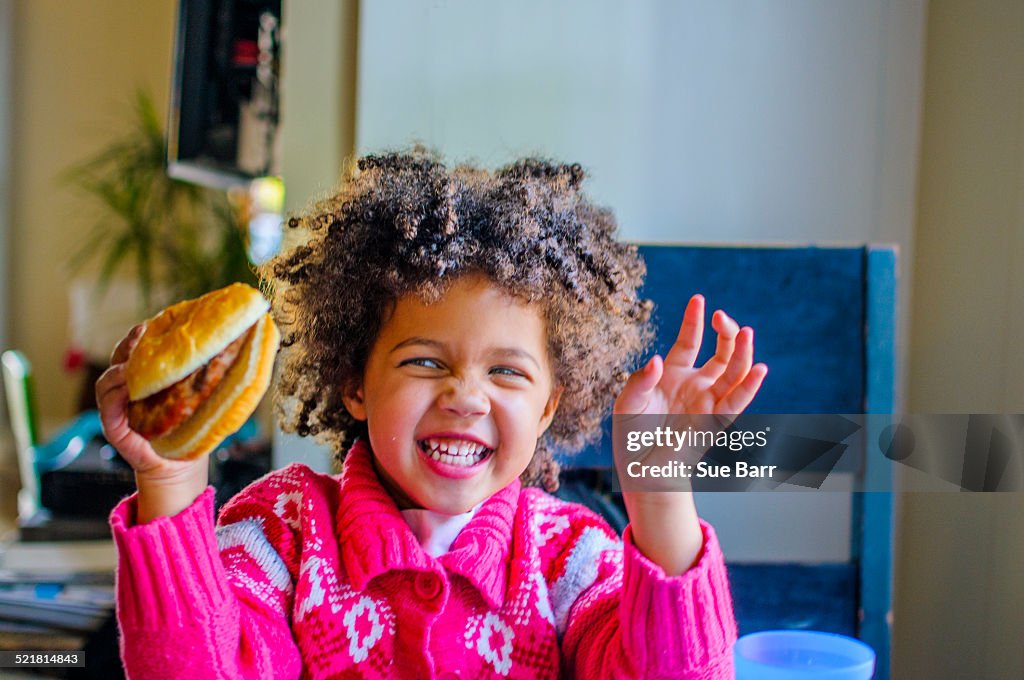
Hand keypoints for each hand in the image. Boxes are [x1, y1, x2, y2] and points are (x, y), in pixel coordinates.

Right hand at [95, 324, 207, 520]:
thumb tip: (247, 346)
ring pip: (108, 380)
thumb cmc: (193, 426)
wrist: (181, 464)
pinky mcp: (114, 426)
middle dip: (129, 343)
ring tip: (134, 366)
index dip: (143, 334)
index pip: (139, 349)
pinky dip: (115, 397)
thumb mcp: (202, 395)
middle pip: (119, 357)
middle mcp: (128, 387)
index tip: (156, 321)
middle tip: (143, 333)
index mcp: (148, 376)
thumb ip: (211, 373)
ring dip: (120, 370)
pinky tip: (128, 390)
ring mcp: (117, 406)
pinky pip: (107, 407)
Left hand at [613, 295, 767, 573]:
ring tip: (746, 332)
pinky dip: (749, 386)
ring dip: (742, 352)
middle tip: (724, 318)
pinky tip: (758, 369)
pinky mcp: (716, 421)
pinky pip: (737, 401)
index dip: (694, 321)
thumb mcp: (627, 403)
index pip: (689, 342)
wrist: (641, 469)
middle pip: (720, 352)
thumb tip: (658, 360)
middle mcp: (696, 384)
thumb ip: (640, 381)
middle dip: (726, 332)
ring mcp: (708, 401)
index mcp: (673, 374)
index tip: (699, 299)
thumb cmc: (631, 434)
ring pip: (734, 372)